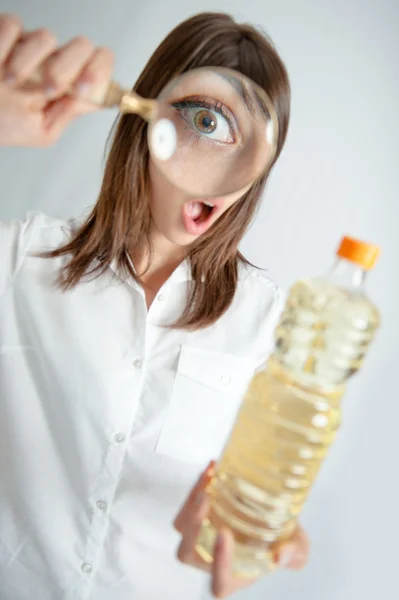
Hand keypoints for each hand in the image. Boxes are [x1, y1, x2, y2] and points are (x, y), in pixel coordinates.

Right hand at [0, 13, 113, 146]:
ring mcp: (30, 46)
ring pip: (46, 37)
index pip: (100, 65)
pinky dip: (4, 48)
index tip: (81, 90)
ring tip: (11, 83)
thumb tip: (93, 97)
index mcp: (69, 85)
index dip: (99, 72)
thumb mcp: (42, 129)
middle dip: (68, 68)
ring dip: (29, 64)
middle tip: (48, 89)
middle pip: (83, 45)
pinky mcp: (5, 33)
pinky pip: (13, 26)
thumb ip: (68, 112)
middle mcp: (55, 61)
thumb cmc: (4, 124)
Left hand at [174, 461, 309, 597]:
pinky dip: (197, 485)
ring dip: (191, 502)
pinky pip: (187, 503)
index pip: (218, 581)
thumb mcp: (299, 546)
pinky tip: (213, 468)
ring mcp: (202, 536)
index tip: (226, 534)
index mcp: (234, 575)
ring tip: (209, 478)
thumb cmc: (282, 539)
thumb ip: (296, 553)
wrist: (273, 516)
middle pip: (187, 552)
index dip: (219, 562)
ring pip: (183, 525)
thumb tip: (281, 554)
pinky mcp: (199, 514)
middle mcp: (212, 559)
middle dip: (192, 525)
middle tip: (207, 498)